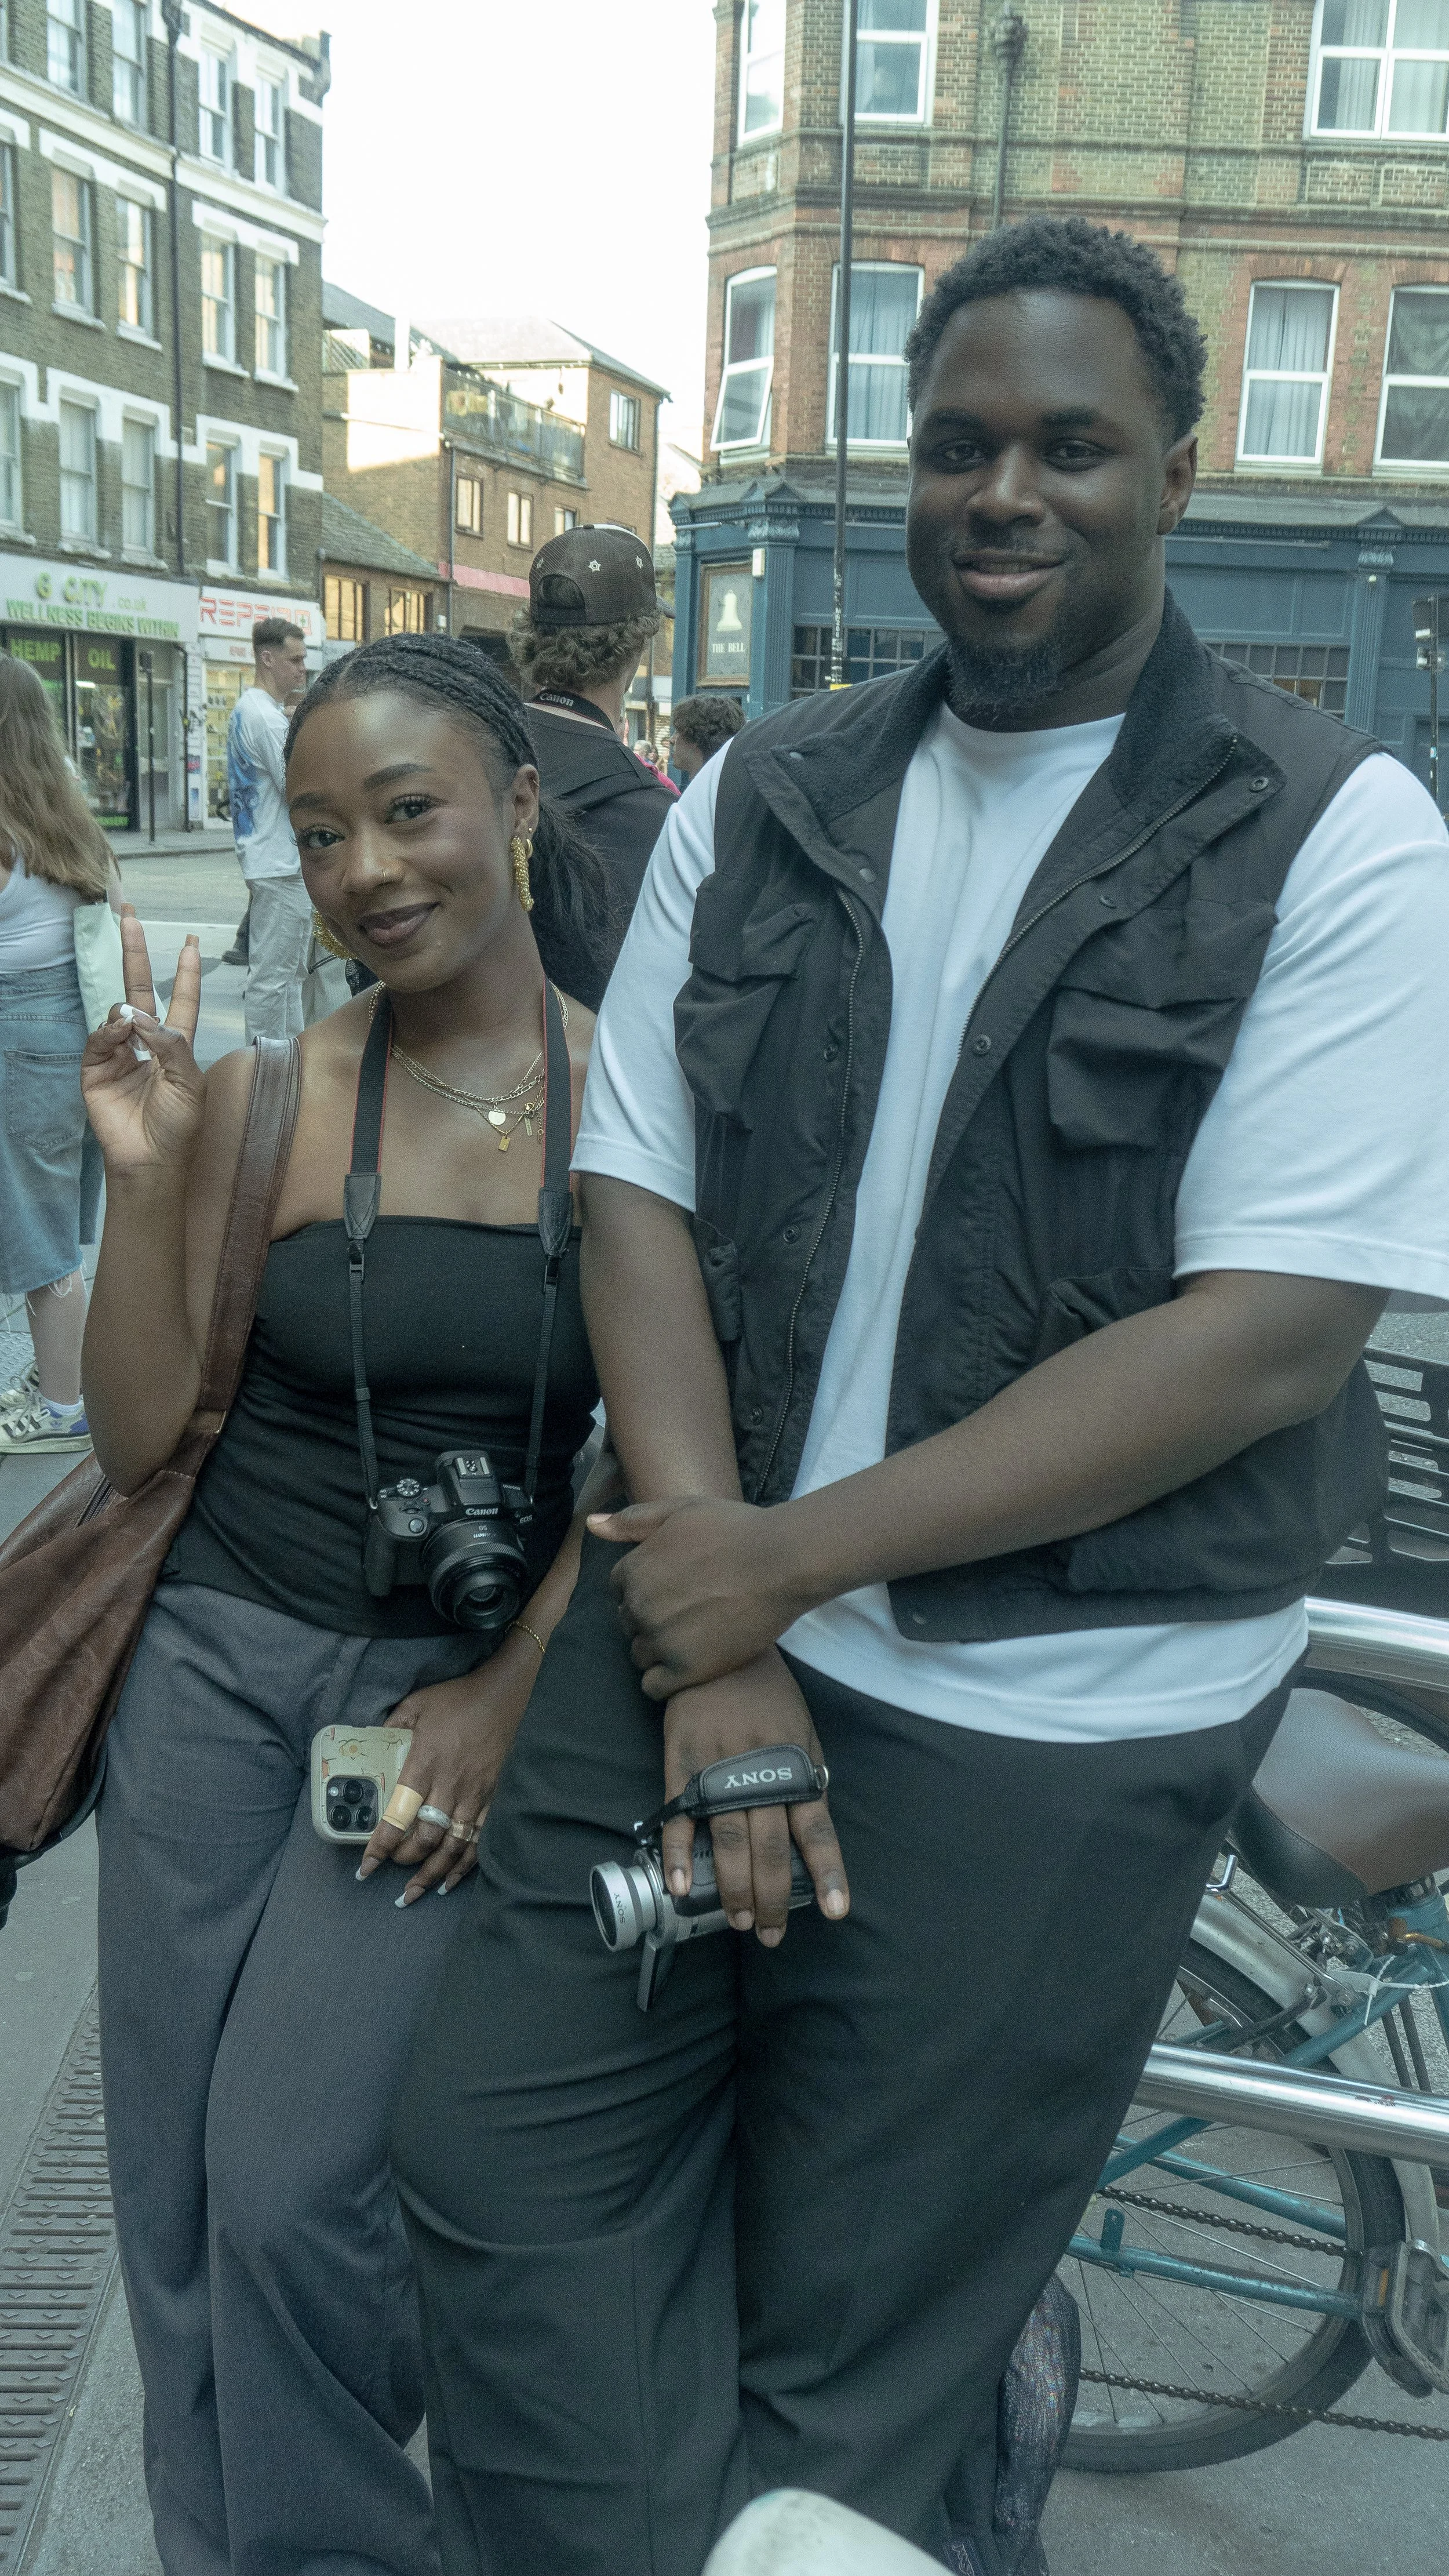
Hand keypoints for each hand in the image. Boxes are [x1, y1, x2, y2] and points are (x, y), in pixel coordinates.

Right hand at [81, 908, 204, 1176]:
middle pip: (140, 989)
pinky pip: (101, 1037)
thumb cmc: (179, 1125)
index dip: (186, 973)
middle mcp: (146, 1043)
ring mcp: (119, 1053)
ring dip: (128, 1010)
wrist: (153, 1159)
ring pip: (118, 1012)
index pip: (181, 999)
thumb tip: (139, 1014)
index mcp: (176, 1045)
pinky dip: (111, 1030)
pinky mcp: (96, 1068)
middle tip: (131, 916)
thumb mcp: (189, 1081)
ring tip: (134, 1026)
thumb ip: (171, 1043)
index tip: (193, 943)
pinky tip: (121, 1031)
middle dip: (136, 953)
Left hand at [355, 1632, 538, 1903]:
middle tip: (388, 1868)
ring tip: (413, 1895)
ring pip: (453, 1847)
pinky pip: (479, 1841)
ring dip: (431, 1874)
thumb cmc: (460, 1699)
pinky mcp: (496, 1799)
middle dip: (404, 1859)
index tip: (366, 1864)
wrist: (509, 1695)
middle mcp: (451, 1786)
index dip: (381, 1843)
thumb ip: (392, 1725)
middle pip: (426, 1837)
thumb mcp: (417, 1704)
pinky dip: (464, 1866)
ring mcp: (476, 1796)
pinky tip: (450, 1883)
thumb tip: (369, 1742)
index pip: (399, 1813)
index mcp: (426, 1763)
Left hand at [589, 1494, 805, 1696]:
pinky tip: (688, 1666)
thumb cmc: (735, 1530)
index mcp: (633, 1570)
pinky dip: (665, 1679)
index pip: (619, 1591)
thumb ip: (632, 1520)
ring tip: (692, 1639)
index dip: (644, 1590)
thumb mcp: (680, 1510)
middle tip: (687, 1613)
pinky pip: (654, 1686)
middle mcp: (639, 1607)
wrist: (781, 1563)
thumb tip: (591, 1525)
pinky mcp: (685, 1670)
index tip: (672, 1590)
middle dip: (650, 1619)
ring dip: (658, 1650)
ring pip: (639, 1655)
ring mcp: (661, 1641)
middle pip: (629, 1624)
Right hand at [661, 1652, 848, 1945]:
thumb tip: (809, 1835)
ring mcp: (718, 1768)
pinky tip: (682, 1888)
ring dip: (733, 1887)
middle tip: (769, 1933)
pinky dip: (678, 1855)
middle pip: (770, 1848)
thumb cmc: (770, 1696)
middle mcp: (759, 1771)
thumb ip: (806, 1780)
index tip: (835, 1911)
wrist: (723, 1649)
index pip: (815, 1829)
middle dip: (771, 1897)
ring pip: (728, 1840)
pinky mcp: (682, 1761)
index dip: (826, 1872)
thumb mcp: (803, 1732)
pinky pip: (679, 1816)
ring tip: (738, 1920)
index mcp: (795, 1766)